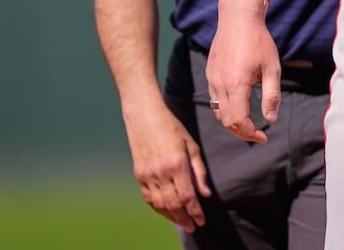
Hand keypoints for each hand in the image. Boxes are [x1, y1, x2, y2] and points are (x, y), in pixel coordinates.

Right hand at [122, 103, 209, 231]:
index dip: (195, 211)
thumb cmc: (172, 128)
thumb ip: (199, 171)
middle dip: (184, 218)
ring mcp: (147, 175)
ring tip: (182, 222)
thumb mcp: (191, 146)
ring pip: (160, 204)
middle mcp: (160, 172)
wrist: (145, 117)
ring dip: (172, 216)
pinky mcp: (138, 175)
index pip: (187, 196)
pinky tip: (166, 212)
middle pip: (173, 204)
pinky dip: (158, 208)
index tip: (202, 220)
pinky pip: (148, 198)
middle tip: (193, 227)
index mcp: (176, 164)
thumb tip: (205, 194)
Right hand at [205, 0, 280, 143]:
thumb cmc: (259, 41)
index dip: (250, 133)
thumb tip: (271, 119)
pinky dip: (225, 110)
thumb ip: (272, 95)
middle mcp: (220, 84)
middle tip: (258, 135)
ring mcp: (212, 79)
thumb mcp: (273, 68)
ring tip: (249, 124)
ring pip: (218, 112)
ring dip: (232, 122)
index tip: (263, 137)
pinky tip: (239, 107)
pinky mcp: (210, 74)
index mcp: (236, 84)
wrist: (238, 18)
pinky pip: (214, 100)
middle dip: (242, 132)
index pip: (238, 120)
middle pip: (226, 120)